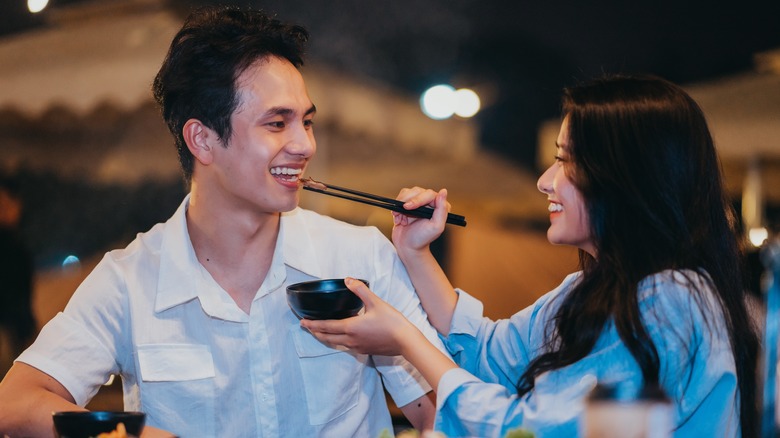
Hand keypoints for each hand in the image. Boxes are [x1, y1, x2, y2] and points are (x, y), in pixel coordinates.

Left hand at [300, 278, 418, 355]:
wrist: (406, 341)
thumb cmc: (391, 322)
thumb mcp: (375, 302)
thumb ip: (360, 290)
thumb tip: (348, 280)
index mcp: (351, 327)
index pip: (326, 326)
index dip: (313, 324)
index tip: (302, 322)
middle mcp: (351, 340)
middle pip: (327, 337)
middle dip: (315, 332)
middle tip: (306, 326)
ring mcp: (357, 347)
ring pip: (335, 343)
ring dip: (325, 337)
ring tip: (319, 332)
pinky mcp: (365, 350)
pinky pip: (346, 346)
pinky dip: (337, 341)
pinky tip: (341, 337)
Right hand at [391, 187, 449, 256]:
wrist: (408, 247)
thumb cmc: (422, 239)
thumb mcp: (436, 227)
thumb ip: (442, 210)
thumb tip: (443, 191)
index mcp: (439, 206)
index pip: (428, 194)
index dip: (417, 199)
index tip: (408, 207)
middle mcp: (430, 202)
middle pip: (416, 191)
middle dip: (406, 201)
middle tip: (401, 213)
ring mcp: (418, 203)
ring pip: (407, 192)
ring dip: (400, 204)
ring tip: (400, 218)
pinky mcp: (407, 205)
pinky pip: (400, 198)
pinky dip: (396, 207)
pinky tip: (398, 218)